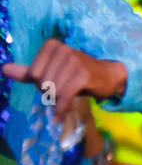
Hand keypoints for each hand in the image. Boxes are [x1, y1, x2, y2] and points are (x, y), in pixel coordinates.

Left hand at [2, 39, 126, 120]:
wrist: (109, 76)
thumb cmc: (77, 74)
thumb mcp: (52, 71)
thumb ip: (27, 72)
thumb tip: (4, 69)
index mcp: (52, 45)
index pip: (33, 74)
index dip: (41, 84)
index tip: (55, 83)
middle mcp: (63, 49)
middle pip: (42, 83)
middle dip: (50, 93)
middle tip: (63, 91)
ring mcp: (74, 61)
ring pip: (52, 91)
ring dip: (57, 101)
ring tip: (67, 97)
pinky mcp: (83, 75)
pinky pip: (64, 97)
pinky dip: (60, 110)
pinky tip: (58, 118)